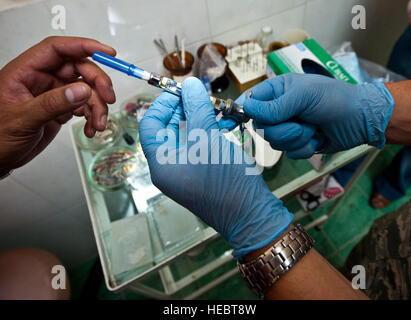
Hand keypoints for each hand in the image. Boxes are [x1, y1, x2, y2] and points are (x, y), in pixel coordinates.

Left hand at [0, 36, 115, 170]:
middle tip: (108, 98)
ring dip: (98, 106)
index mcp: (26, 71)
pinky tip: (90, 128)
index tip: (106, 52)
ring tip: (98, 123)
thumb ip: (52, 103)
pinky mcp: (61, 109)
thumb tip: (81, 90)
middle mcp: (42, 79)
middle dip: (98, 83)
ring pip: (86, 90)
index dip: (83, 46)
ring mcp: (53, 94)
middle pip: (79, 68)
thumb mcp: (22, 119)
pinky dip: (92, 117)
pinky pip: (85, 107)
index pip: (57, 49)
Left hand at [140, 77, 292, 259]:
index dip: (163, 104)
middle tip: (202, 96)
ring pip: (187, 135)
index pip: (150, 125)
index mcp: (162, 163)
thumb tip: (189, 84)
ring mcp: (186, 171)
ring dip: (201, 118)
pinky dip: (211, 131)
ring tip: (219, 107)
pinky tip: (227, 122)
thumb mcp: (208, 139)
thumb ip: (196, 109)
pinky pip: (201, 145)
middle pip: (168, 128)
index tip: (181, 91)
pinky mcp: (203, 172)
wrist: (251, 215)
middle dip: (185, 109)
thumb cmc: (225, 180)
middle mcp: (170, 167)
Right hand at [242, 73, 394, 158]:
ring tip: (314, 128)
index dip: (238, 113)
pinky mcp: (297, 144)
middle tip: (303, 121)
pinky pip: (289, 153)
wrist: (361, 120)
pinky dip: (305, 148)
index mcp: (277, 91)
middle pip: (261, 127)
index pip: (249, 103)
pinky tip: (317, 138)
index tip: (226, 125)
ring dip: (297, 138)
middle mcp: (278, 110)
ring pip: (275, 142)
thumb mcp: (304, 96)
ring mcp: (287, 128)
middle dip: (284, 129)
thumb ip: (275, 106)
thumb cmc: (335, 99)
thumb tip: (247, 110)